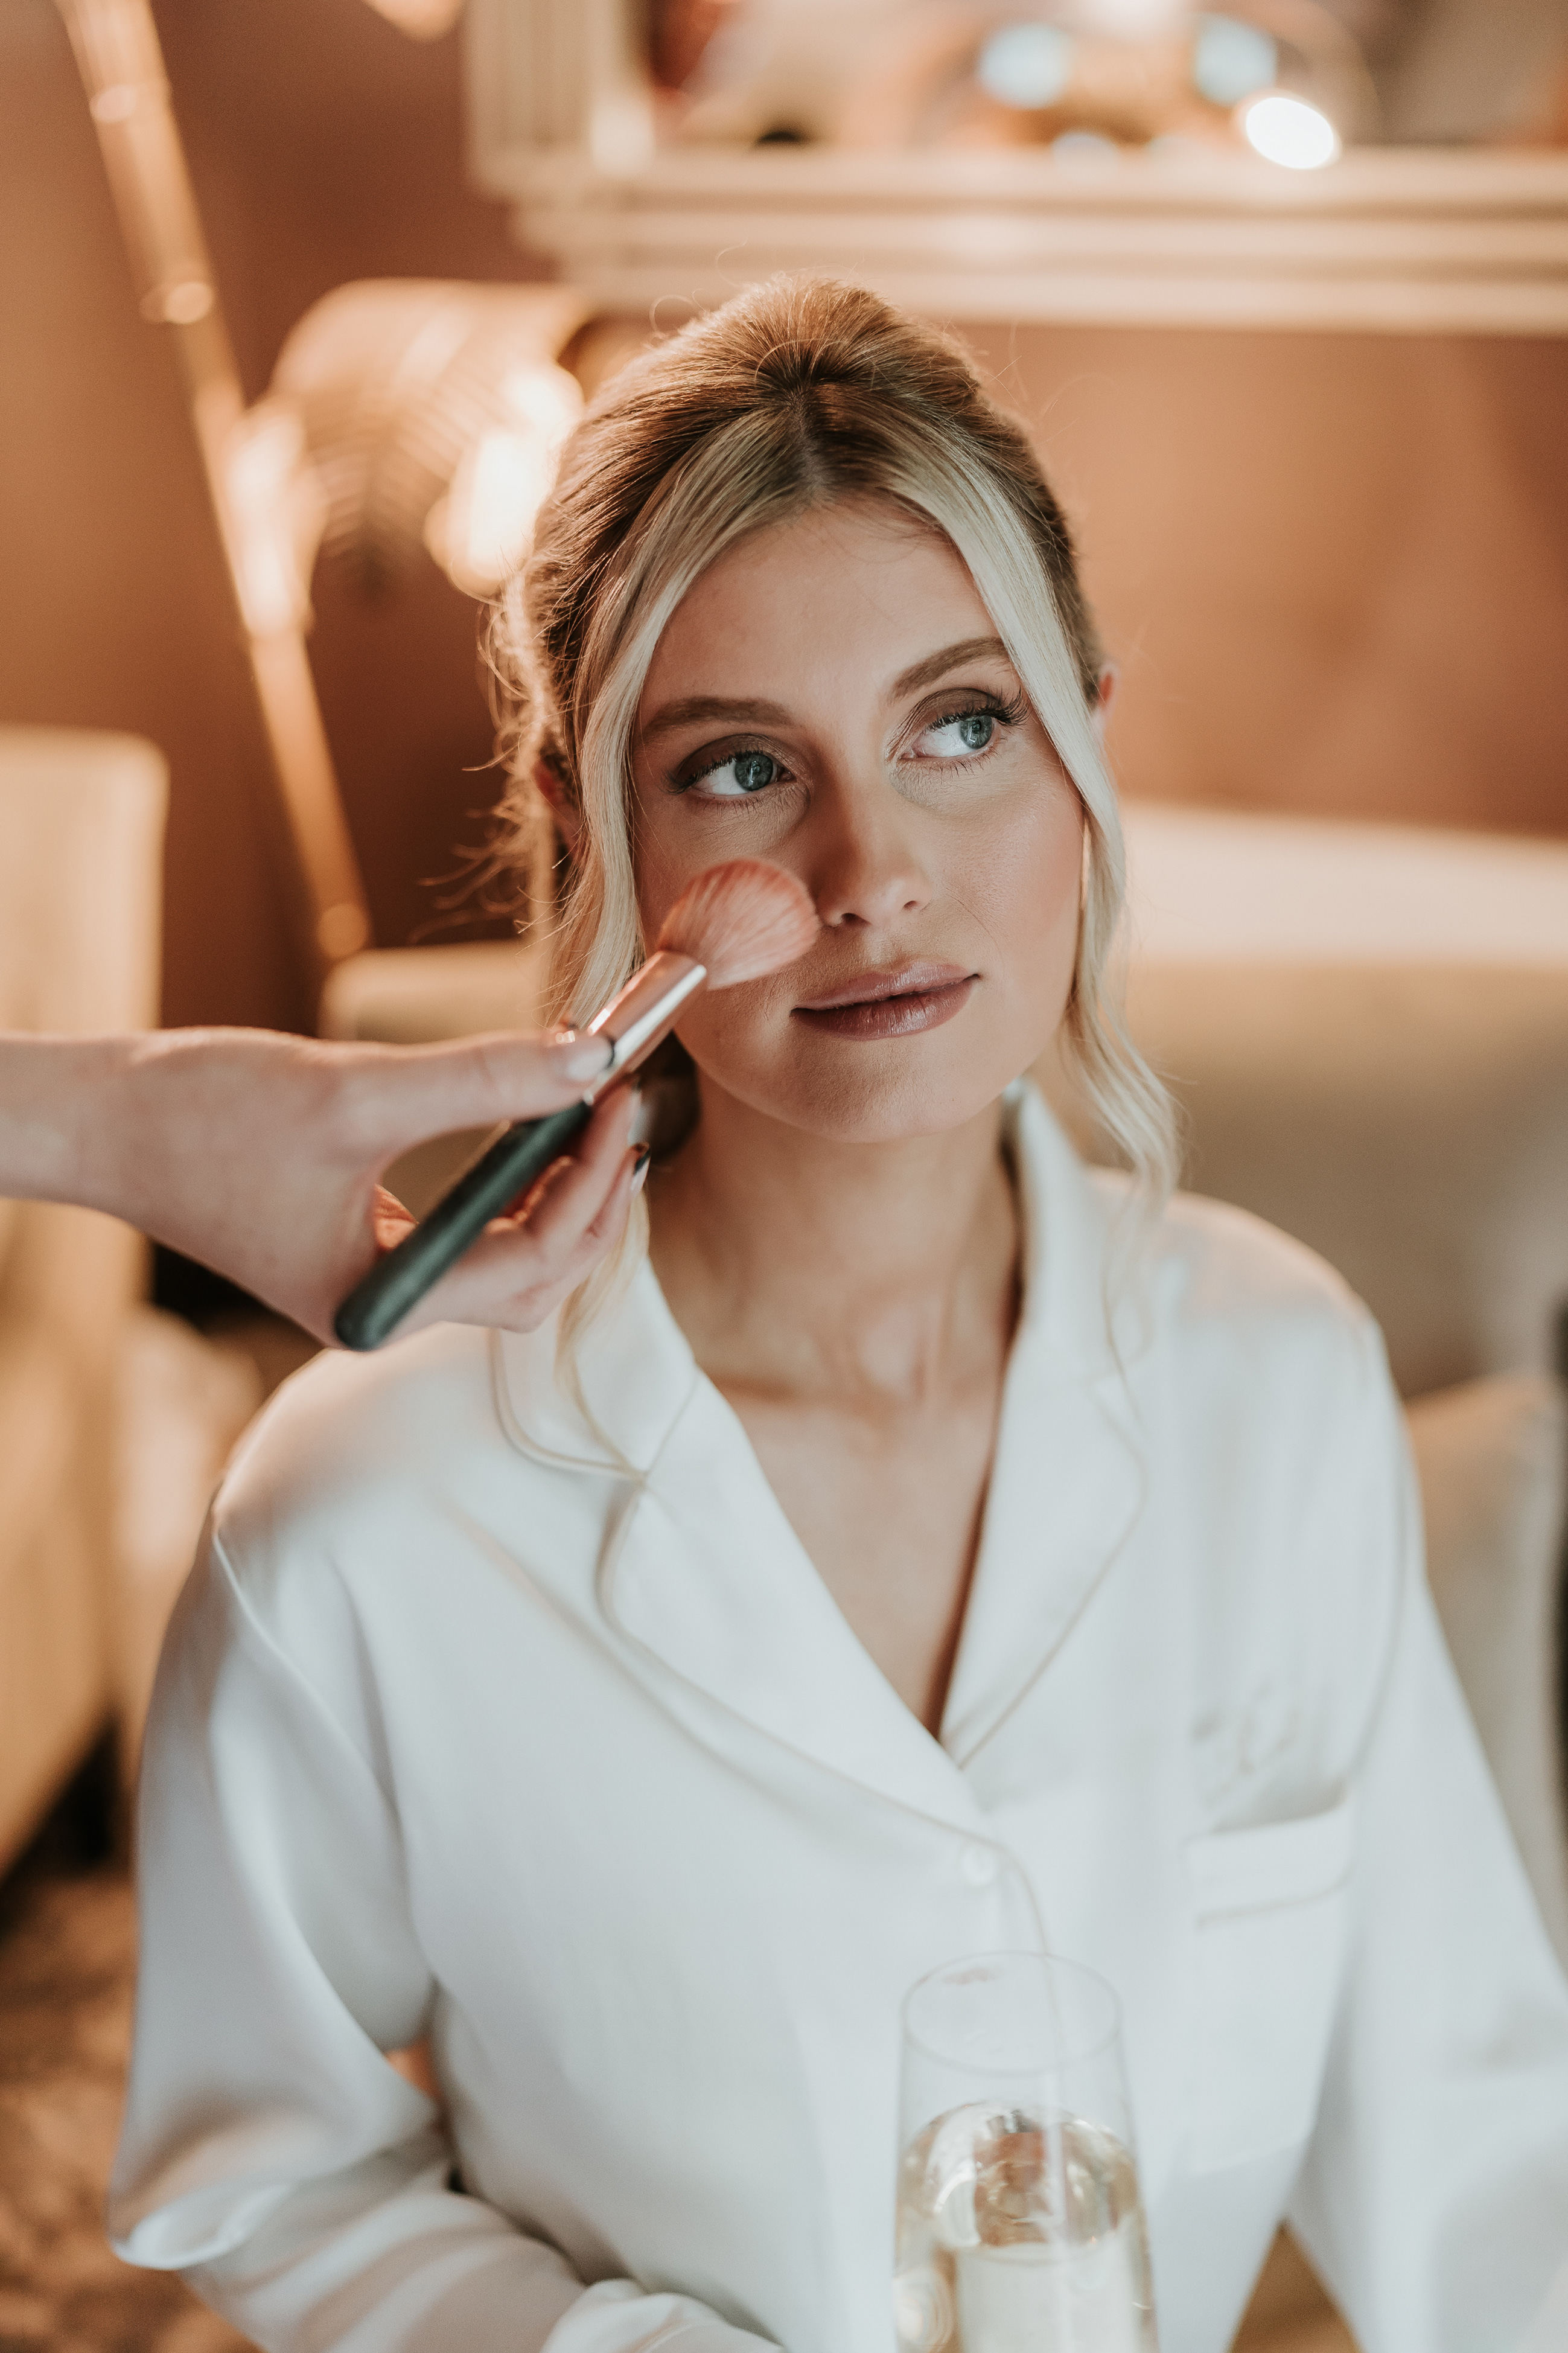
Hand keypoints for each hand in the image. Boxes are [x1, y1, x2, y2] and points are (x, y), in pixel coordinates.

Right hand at [0, 1027, 643, 1345]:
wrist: (102, 1120)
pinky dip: (511, 1188)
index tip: (619, 1100)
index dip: (593, 1184)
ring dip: (560, 1195)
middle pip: (537, 1280)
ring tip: (591, 1115)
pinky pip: (467, 1234)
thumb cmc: (203, 1115)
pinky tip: (532, 1129)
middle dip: (593, 1200)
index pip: (535, 1263)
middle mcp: (386, 1309)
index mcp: (384, 1302)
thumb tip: (588, 1057)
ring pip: (509, 1263)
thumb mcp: (353, 1092)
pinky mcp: (359, 1245)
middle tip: (621, 1108)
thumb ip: (479, 1079)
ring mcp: (373, 1282)